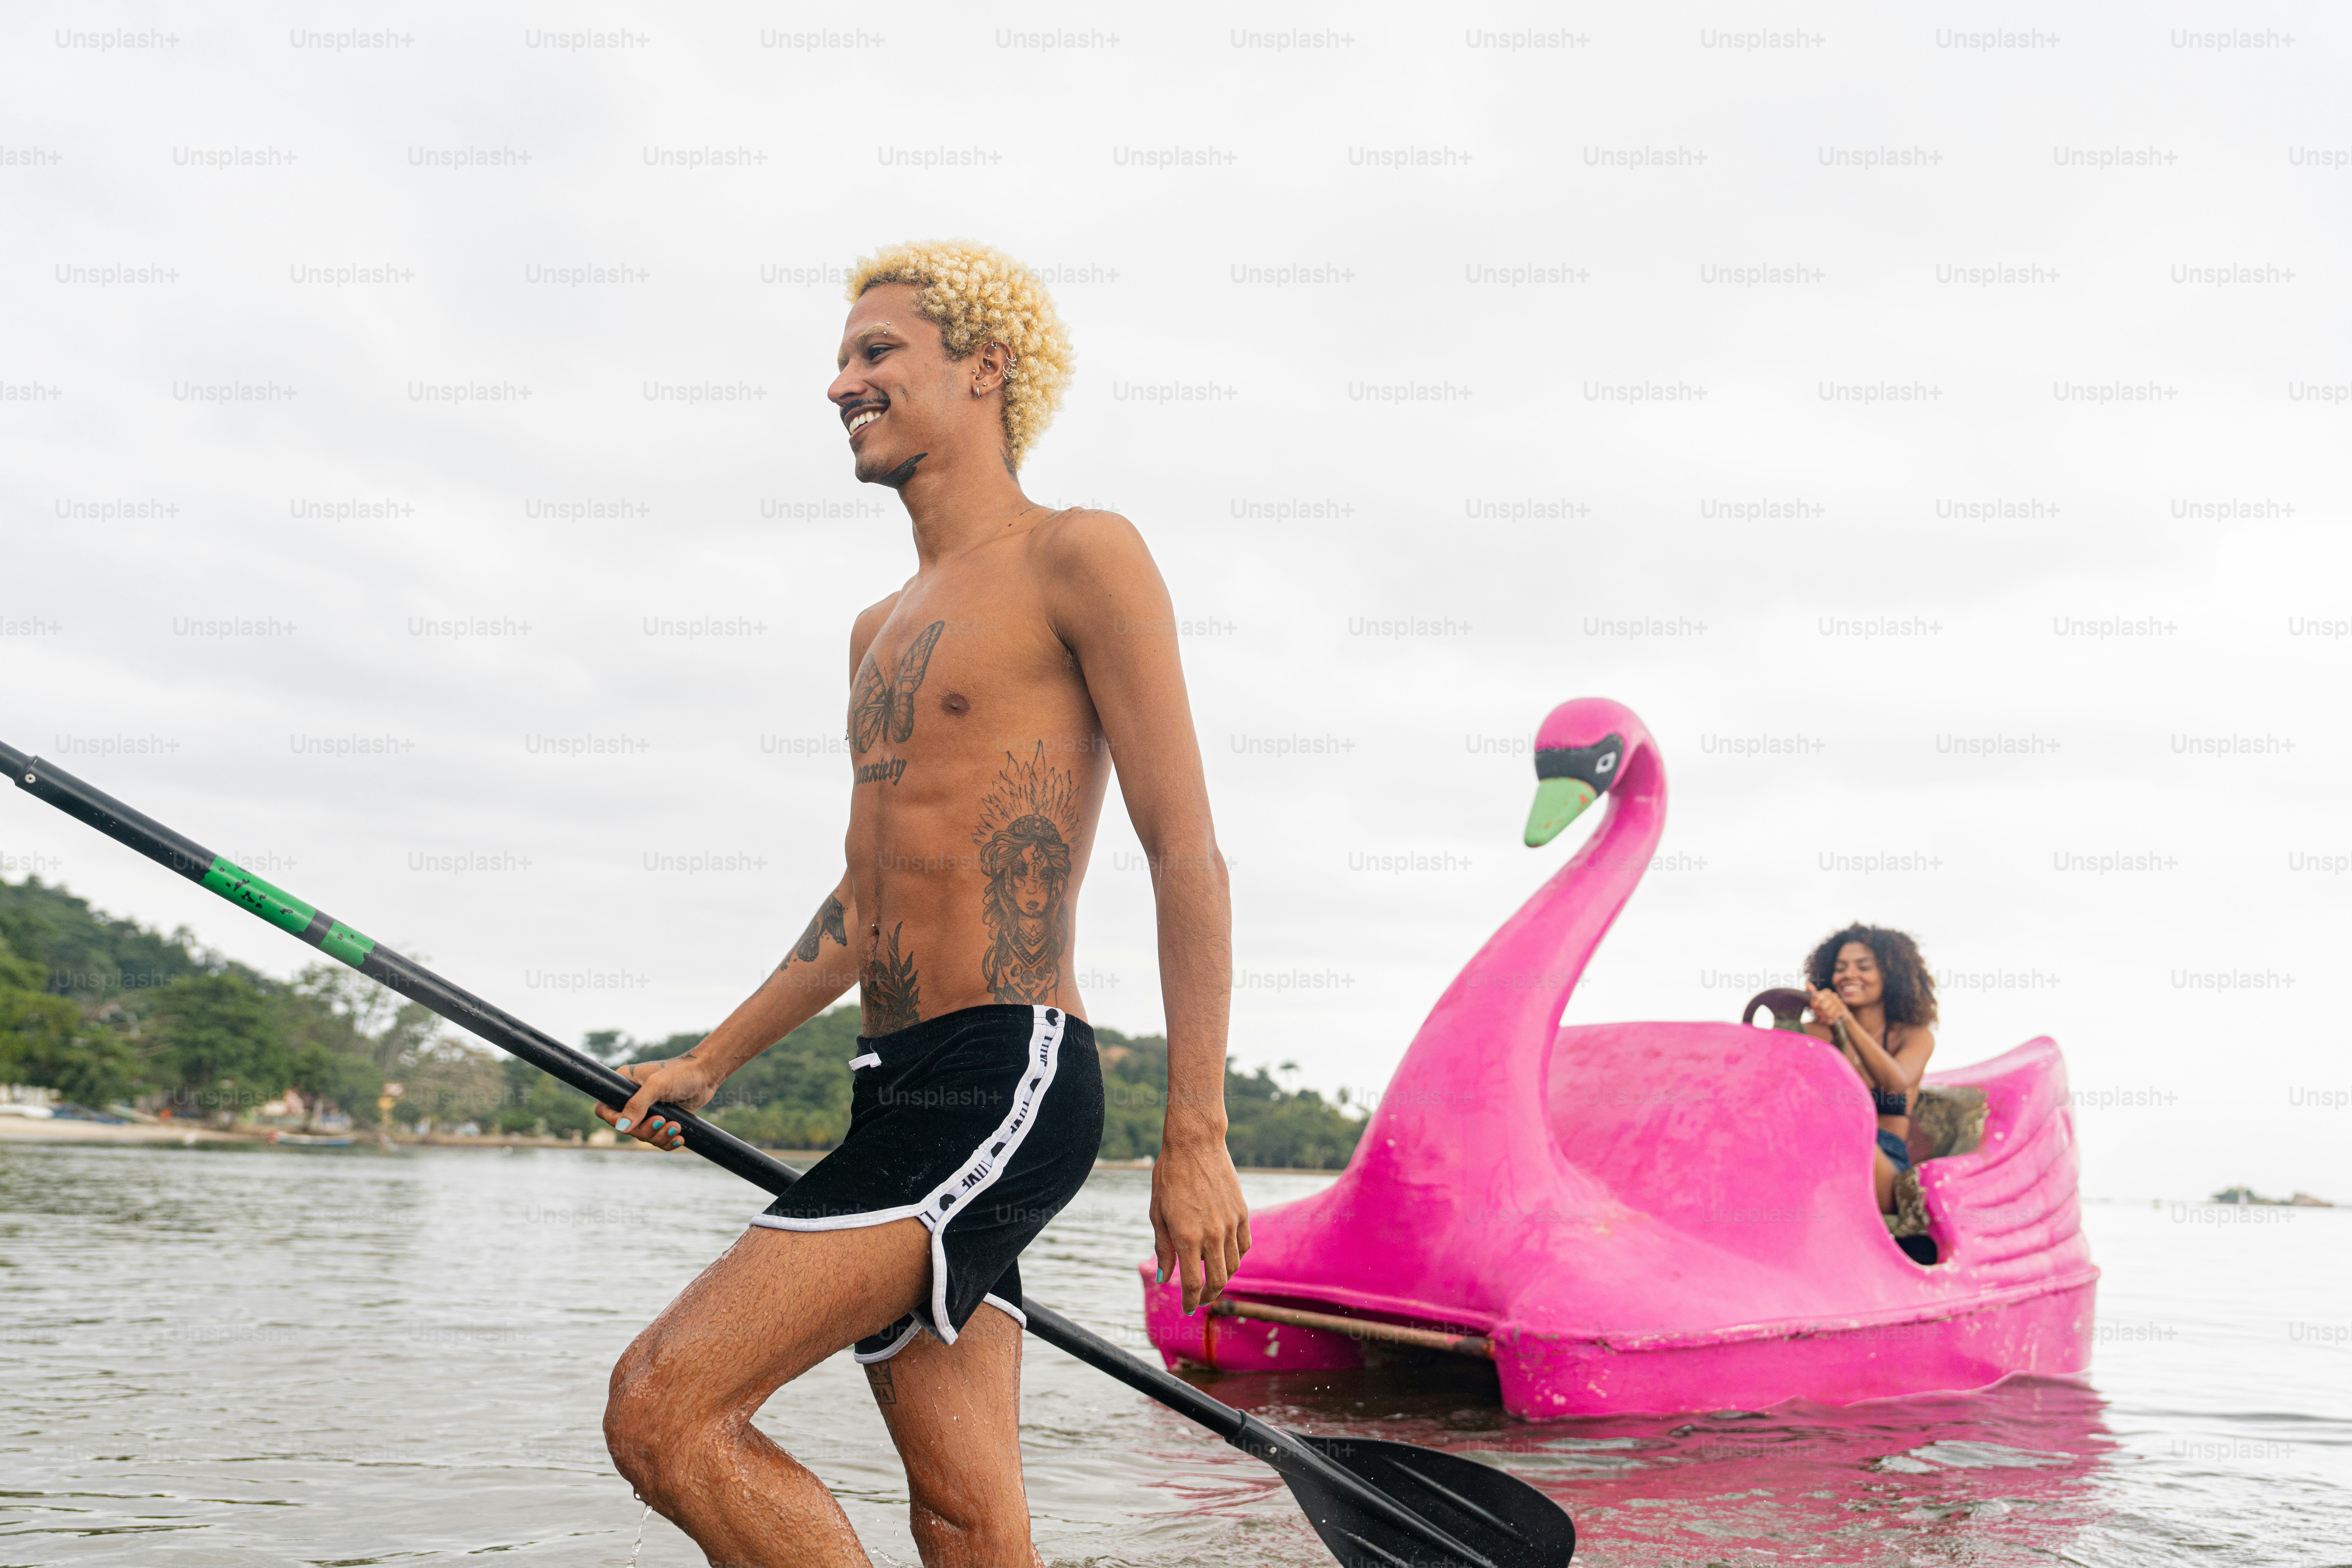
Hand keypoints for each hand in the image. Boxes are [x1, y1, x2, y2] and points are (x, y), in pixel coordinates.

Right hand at [594, 1057, 719, 1151]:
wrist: (706, 1074)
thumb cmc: (681, 1073)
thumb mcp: (657, 1085)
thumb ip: (638, 1104)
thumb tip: (621, 1128)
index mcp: (624, 1085)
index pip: (606, 1110)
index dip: (615, 1121)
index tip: (633, 1123)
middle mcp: (633, 1100)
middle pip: (627, 1128)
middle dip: (646, 1130)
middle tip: (664, 1122)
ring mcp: (648, 1111)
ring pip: (644, 1136)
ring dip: (659, 1137)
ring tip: (676, 1127)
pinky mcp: (663, 1119)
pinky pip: (658, 1139)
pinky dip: (667, 1141)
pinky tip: (680, 1139)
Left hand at [1150, 1128, 1251, 1315]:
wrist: (1195, 1144)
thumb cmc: (1169, 1176)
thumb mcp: (1157, 1214)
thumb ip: (1163, 1248)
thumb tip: (1164, 1279)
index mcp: (1186, 1236)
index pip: (1193, 1283)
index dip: (1190, 1301)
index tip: (1187, 1308)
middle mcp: (1212, 1234)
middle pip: (1217, 1280)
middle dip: (1207, 1296)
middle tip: (1199, 1299)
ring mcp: (1230, 1223)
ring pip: (1233, 1265)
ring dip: (1222, 1278)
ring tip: (1211, 1278)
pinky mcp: (1242, 1212)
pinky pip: (1244, 1244)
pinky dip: (1236, 1256)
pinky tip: (1226, 1256)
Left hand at [1810, 988, 1849, 1027]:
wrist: (1837, 1013)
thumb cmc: (1825, 1005)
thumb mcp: (1817, 999)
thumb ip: (1811, 992)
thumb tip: (1807, 984)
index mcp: (1827, 992)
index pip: (1816, 997)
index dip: (1813, 1004)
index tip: (1812, 1008)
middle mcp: (1834, 995)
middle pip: (1822, 1006)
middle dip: (1818, 1012)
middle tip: (1817, 1015)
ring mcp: (1839, 1002)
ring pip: (1828, 1012)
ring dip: (1823, 1017)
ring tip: (1821, 1019)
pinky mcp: (1843, 1009)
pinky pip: (1834, 1016)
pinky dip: (1829, 1020)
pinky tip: (1827, 1021)